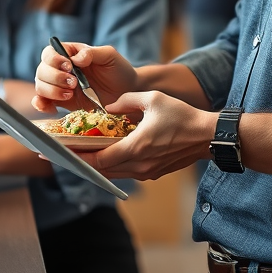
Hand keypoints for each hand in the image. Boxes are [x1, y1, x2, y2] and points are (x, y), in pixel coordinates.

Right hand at [32, 43, 138, 113]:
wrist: (127, 92)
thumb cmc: (119, 70)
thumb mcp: (109, 55)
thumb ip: (91, 52)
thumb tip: (75, 59)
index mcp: (70, 54)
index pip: (49, 52)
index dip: (54, 59)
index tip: (69, 67)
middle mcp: (61, 70)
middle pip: (41, 70)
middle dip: (54, 77)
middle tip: (74, 83)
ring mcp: (60, 87)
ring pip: (41, 87)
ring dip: (51, 91)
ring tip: (70, 94)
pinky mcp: (63, 103)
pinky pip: (44, 103)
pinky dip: (42, 105)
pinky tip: (53, 108)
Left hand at [77, 91, 215, 180]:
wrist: (208, 136)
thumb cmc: (183, 116)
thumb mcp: (153, 99)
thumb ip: (127, 101)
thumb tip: (109, 107)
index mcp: (137, 147)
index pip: (100, 159)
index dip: (80, 157)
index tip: (64, 153)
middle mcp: (140, 165)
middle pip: (104, 169)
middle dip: (84, 162)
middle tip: (67, 154)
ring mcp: (147, 172)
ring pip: (115, 173)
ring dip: (99, 164)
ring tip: (83, 154)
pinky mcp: (154, 173)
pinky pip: (127, 172)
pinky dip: (114, 165)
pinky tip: (107, 154)